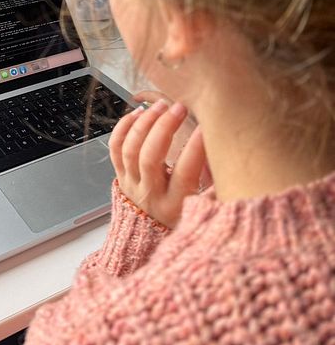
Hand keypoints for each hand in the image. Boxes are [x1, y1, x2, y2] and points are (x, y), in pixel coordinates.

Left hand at [108, 90, 209, 228]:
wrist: (146, 238)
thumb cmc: (180, 217)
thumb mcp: (203, 208)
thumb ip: (215, 185)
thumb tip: (228, 156)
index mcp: (175, 204)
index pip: (185, 172)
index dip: (196, 147)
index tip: (206, 126)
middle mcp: (150, 194)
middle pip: (150, 157)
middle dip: (164, 127)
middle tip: (179, 107)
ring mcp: (131, 183)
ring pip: (130, 149)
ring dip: (145, 123)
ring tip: (161, 105)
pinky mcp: (119, 175)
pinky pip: (115, 147)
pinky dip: (124, 127)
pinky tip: (138, 113)